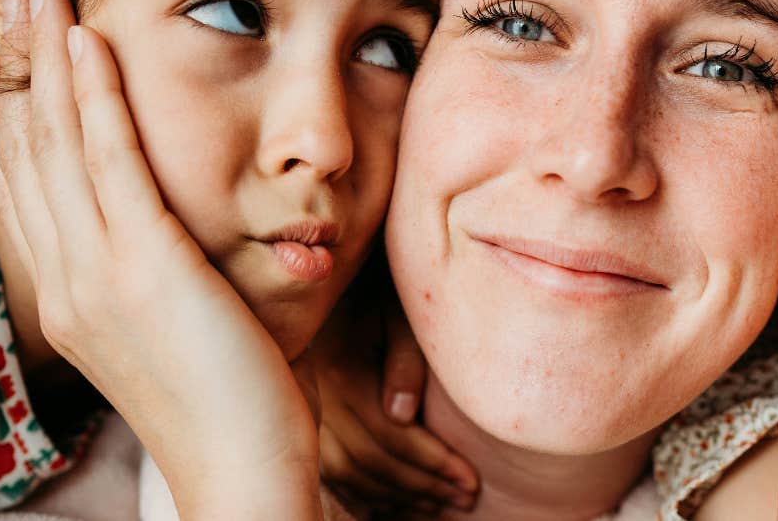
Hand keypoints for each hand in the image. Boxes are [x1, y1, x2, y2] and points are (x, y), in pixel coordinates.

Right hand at [0, 0, 322, 517]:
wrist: (241, 470)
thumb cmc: (224, 402)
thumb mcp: (168, 330)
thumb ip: (149, 275)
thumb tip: (159, 234)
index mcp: (66, 297)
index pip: (25, 186)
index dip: (15, 113)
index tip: (17, 57)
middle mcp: (64, 282)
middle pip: (27, 153)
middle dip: (20, 71)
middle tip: (19, 2)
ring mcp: (96, 274)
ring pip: (59, 145)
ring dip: (49, 62)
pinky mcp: (143, 267)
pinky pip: (112, 162)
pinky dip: (96, 97)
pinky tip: (93, 45)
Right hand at [308, 282, 477, 512]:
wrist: (336, 278)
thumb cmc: (380, 290)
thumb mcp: (399, 311)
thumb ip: (404, 358)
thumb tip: (402, 414)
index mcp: (342, 373)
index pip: (393, 436)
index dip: (435, 464)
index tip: (472, 482)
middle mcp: (318, 398)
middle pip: (371, 462)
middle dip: (422, 486)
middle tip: (464, 500)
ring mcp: (307, 410)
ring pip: (348, 474)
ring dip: (395, 496)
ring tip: (437, 506)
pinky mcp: (305, 417)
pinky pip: (328, 470)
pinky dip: (360, 494)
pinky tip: (391, 504)